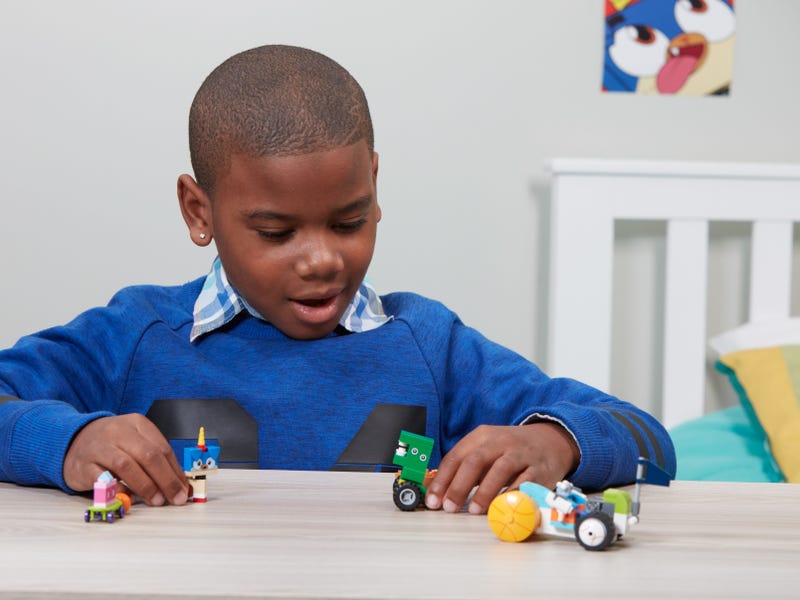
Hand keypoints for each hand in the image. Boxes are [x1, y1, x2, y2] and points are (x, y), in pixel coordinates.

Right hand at [63, 414, 189, 505]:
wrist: (72, 440)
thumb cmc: (111, 444)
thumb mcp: (135, 441)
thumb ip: (155, 458)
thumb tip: (178, 483)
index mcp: (136, 424)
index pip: (163, 448)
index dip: (176, 471)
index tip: (184, 489)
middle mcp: (119, 432)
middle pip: (149, 456)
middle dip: (166, 480)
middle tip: (175, 497)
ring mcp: (100, 447)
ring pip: (128, 466)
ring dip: (146, 486)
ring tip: (156, 500)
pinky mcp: (83, 465)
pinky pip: (104, 479)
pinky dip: (119, 489)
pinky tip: (129, 498)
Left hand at [424, 422, 579, 514]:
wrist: (550, 440)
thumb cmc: (510, 450)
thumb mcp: (485, 451)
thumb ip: (463, 468)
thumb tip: (434, 489)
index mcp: (482, 436)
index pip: (456, 456)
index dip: (442, 479)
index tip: (432, 500)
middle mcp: (500, 442)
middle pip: (475, 461)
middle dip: (459, 485)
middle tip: (449, 507)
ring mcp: (521, 454)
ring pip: (500, 469)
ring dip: (485, 491)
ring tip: (474, 510)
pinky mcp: (539, 468)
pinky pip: (525, 482)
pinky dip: (512, 494)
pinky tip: (502, 507)